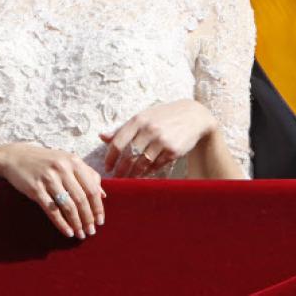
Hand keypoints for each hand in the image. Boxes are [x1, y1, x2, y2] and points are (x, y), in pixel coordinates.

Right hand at [0, 142, 104, 239]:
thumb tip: (103, 195)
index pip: (92, 188)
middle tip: (91, 231)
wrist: (16, 157)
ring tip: (81, 234)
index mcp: (74, 161)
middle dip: (88, 218)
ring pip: (68, 206)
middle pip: (81, 198)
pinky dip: (62, 223)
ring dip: (76, 223)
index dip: (98, 207)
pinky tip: (68, 232)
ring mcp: (49, 178)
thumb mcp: (68, 162)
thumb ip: (87, 175)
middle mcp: (63, 168)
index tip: (100, 221)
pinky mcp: (35, 189)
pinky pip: (52, 210)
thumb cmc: (47, 161)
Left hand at [100, 99, 215, 177]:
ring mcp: (162, 140)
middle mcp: (149, 129)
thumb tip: (102, 136)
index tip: (107, 167)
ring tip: (128, 179)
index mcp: (138, 120)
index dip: (110, 158)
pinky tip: (144, 174)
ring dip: (133, 174)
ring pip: (142, 163)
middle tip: (116, 178)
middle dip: (120, 170)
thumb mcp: (143, 117)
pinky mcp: (173, 150)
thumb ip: (123, 128)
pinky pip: (156, 166)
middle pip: (128, 156)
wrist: (193, 116)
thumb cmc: (163, 116)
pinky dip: (149, 171)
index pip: (118, 142)